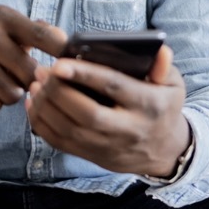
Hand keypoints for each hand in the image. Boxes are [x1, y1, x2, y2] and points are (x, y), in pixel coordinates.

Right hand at [0, 5, 67, 112]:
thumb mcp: (5, 32)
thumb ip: (37, 32)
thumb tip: (69, 42)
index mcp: (2, 15)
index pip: (45, 36)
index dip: (62, 54)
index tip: (69, 66)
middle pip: (31, 74)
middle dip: (26, 83)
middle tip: (10, 76)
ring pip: (13, 94)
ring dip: (7, 95)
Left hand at [25, 45, 189, 176]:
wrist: (165, 150)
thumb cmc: (163, 107)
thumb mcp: (173, 85)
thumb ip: (163, 66)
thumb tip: (160, 51)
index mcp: (149, 105)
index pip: (114, 88)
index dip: (85, 75)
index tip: (59, 63)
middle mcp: (129, 129)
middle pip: (87, 113)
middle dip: (59, 91)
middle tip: (42, 71)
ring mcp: (110, 147)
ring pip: (70, 130)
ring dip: (47, 106)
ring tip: (36, 84)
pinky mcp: (94, 156)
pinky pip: (62, 143)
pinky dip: (43, 124)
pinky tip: (35, 104)